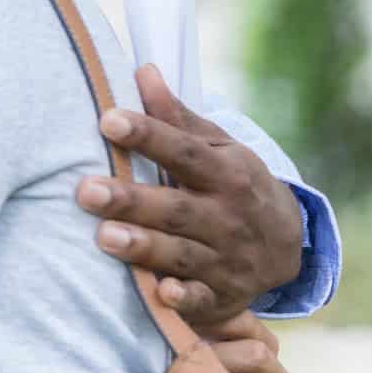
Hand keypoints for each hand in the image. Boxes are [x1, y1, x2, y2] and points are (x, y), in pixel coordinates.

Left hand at [75, 65, 301, 325]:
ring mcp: (225, 258)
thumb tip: (142, 72)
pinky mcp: (221, 296)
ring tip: (104, 237)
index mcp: (226, 172)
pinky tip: (161, 294)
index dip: (148, 135)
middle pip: (175, 207)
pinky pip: (202, 301)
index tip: (109, 119)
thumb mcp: (217, 149)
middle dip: (131, 200)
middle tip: (85, 190)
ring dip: (144, 247)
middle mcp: (227, 216)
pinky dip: (185, 299)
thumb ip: (176, 119)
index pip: (183, 151)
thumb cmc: (232, 185)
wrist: (286, 248)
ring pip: (181, 253)